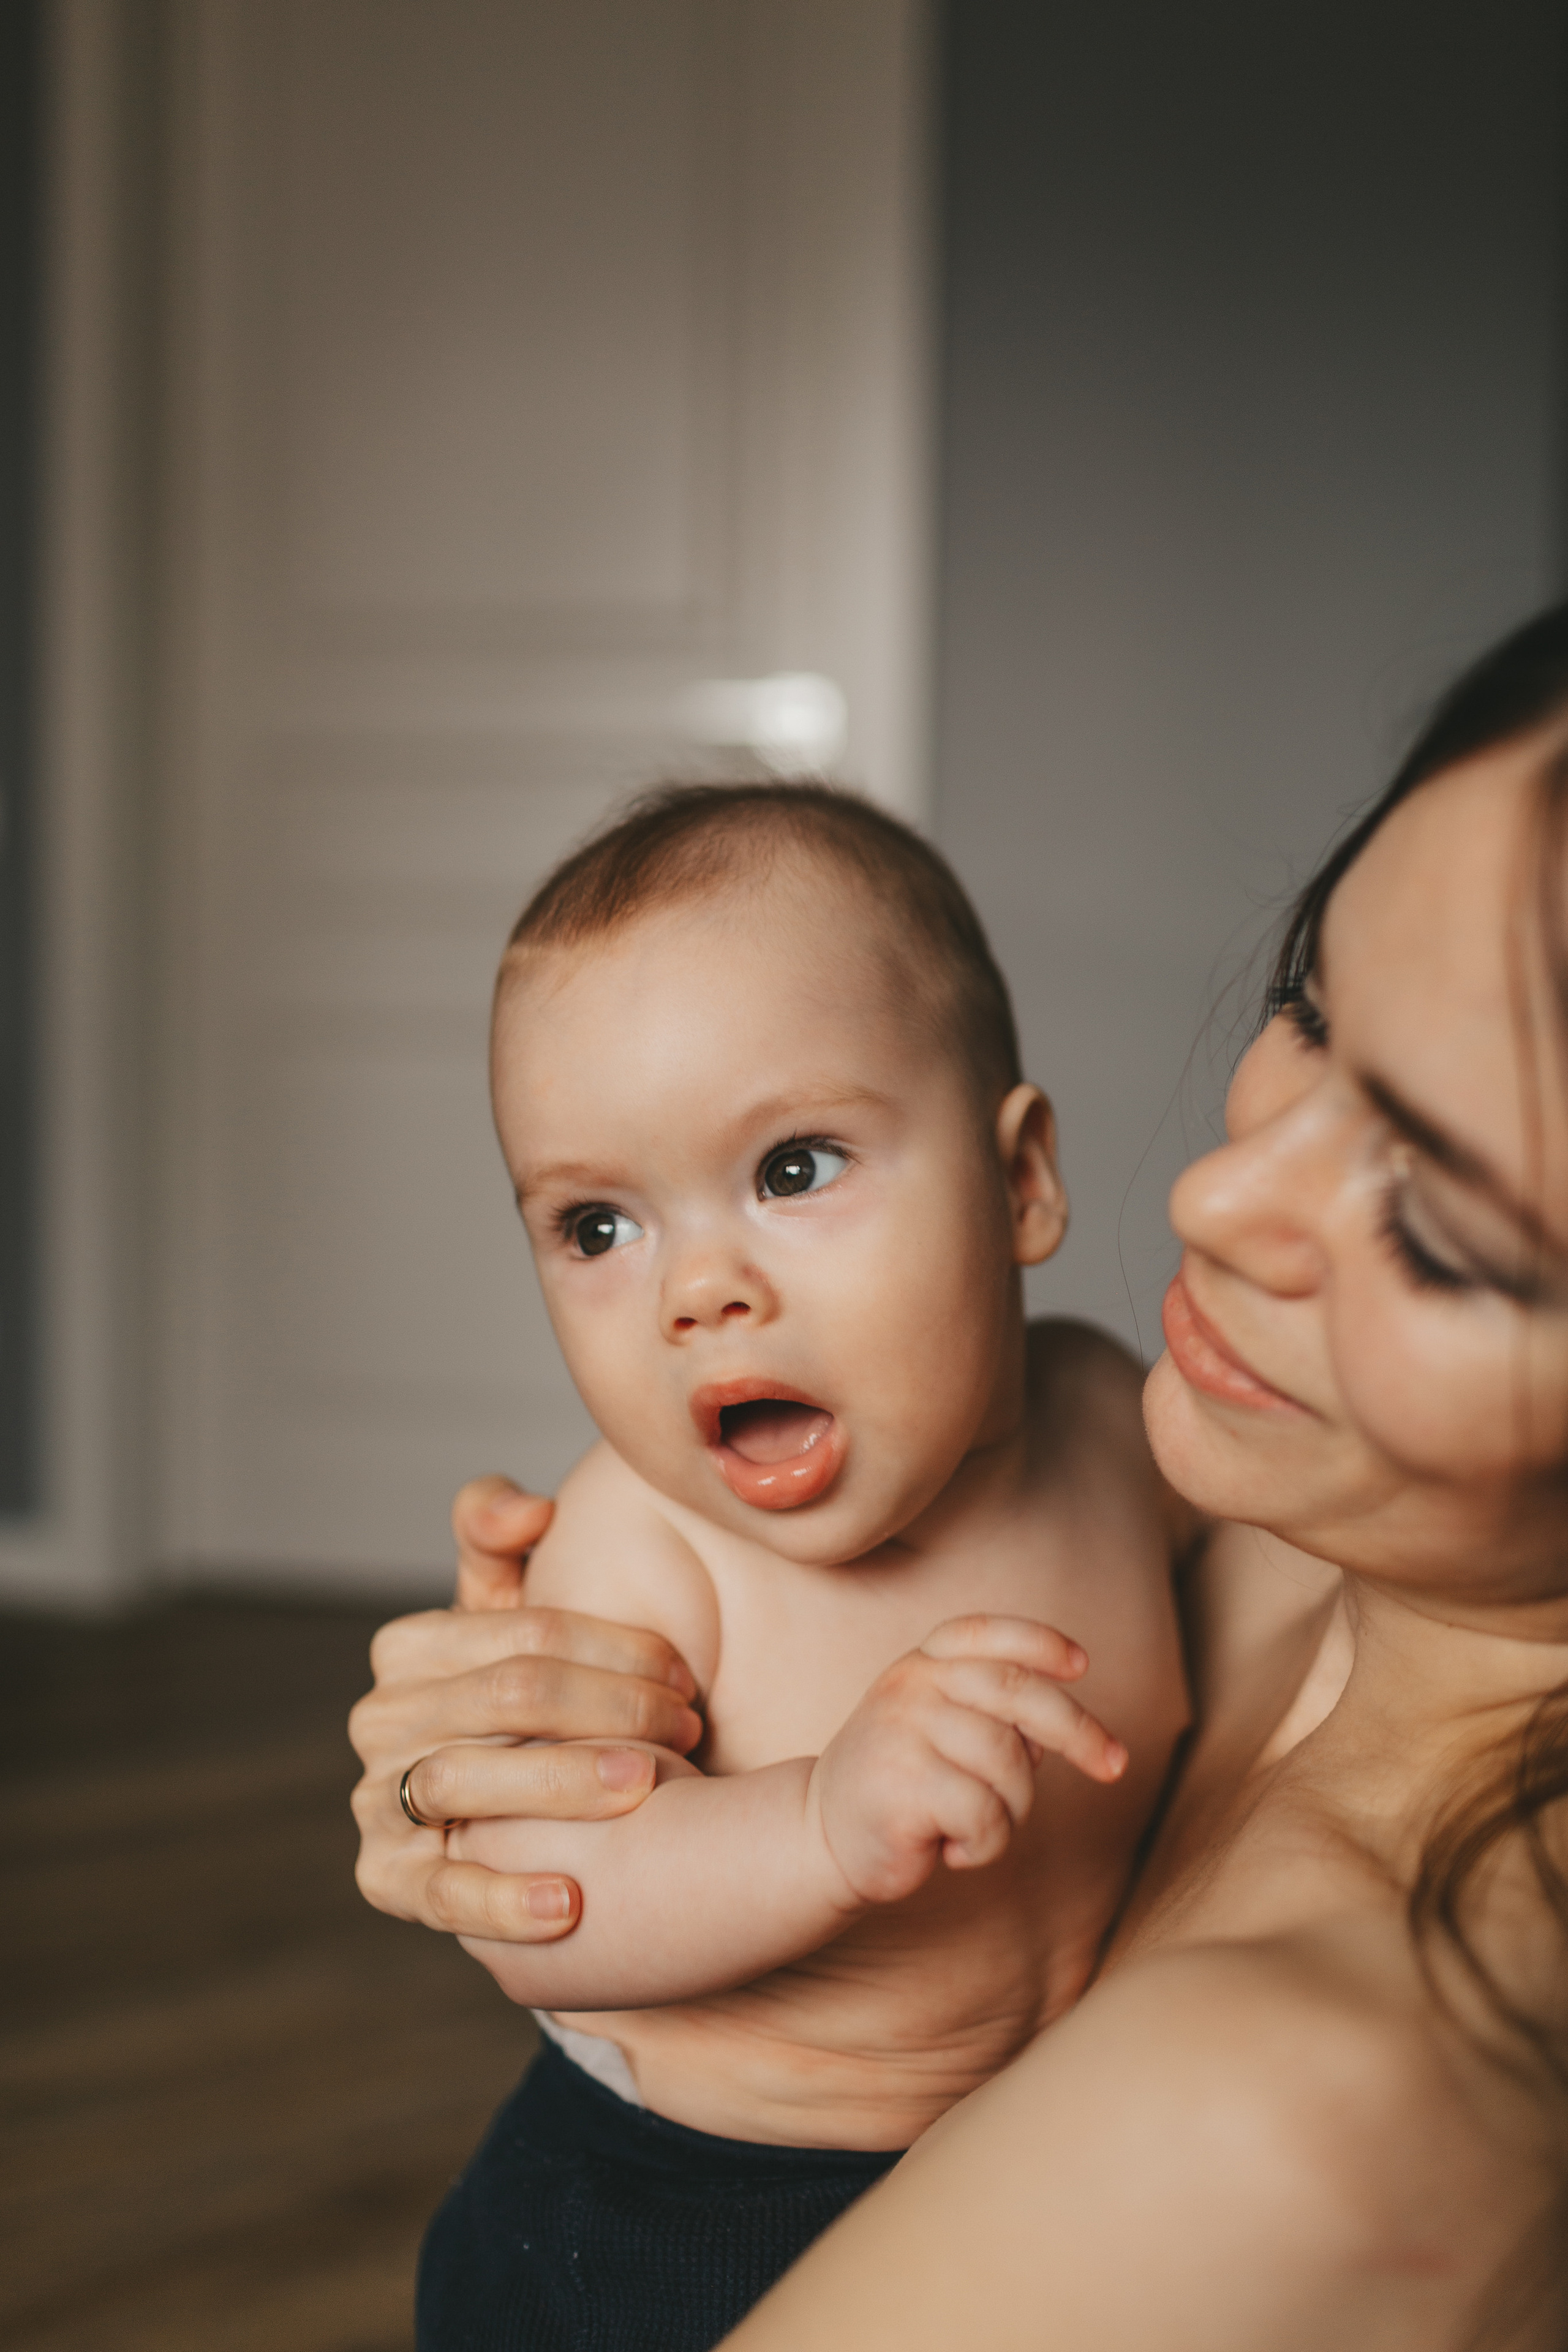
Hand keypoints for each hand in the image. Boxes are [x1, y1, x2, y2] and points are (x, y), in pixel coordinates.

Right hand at [349, 1475, 702, 1941]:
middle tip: (688, 1730)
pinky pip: (441, 1891)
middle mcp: (380, 1719)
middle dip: (610, 1707)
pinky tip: (571, 1904)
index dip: (616, 1647)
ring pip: (465, 1778)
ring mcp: (375, 1800)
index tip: (686, 1674)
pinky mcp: (387, 1881)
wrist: (508, 1818)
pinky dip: (503, 1899)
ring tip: (646, 1786)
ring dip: (562, 1782)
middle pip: (506, 1696)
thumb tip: (529, 1511)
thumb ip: (499, 1536)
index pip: (525, 1632)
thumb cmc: (523, 1705)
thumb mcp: (509, 1616)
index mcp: (408, 1646)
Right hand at [810, 1615, 1127, 1905]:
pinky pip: (987, 1814)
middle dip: (1080, 1730)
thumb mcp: (941, 1733)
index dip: (1040, 1643)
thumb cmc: (900, 1784)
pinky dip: (986, 1844)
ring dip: (1013, 1809)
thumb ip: (993, 1719)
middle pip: (1019, 1693)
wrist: (820, 1835)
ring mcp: (903, 1729)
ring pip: (1011, 1764)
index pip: (987, 1634)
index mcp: (922, 1663)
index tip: (1082, 1666)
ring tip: (975, 1825)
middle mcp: (912, 1684)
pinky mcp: (902, 1782)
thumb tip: (1056, 1738)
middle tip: (1115, 1766)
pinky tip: (952, 1848)